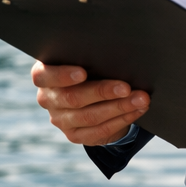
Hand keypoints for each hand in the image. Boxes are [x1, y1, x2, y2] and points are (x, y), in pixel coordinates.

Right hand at [32, 62, 149, 145]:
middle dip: (103, 92)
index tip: (83, 73)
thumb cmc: (91, 65)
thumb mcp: (86, 58)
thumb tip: (118, 51)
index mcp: (45, 75)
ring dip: (119, 107)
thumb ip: (91, 55)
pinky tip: (137, 110)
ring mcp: (60, 120)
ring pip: (89, 117)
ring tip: (141, 99)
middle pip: (73, 98)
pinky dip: (122, 119)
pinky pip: (99, 131)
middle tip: (126, 87)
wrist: (93, 93)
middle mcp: (48, 98)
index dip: (62, 75)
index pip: (44, 76)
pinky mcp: (75, 135)